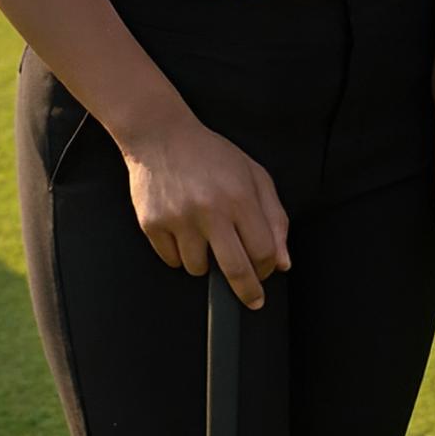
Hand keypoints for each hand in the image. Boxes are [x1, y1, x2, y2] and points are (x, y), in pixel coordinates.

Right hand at [120, 112, 290, 308]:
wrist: (162, 136)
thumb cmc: (212, 156)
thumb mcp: (254, 175)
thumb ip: (275, 218)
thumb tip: (282, 263)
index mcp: (240, 196)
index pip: (263, 251)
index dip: (267, 268)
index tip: (265, 273)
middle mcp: (210, 210)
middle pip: (235, 270)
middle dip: (247, 292)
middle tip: (252, 299)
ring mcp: (178, 219)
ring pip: (198, 269)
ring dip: (206, 261)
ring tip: (204, 234)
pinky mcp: (152, 224)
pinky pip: (172, 260)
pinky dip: (179, 253)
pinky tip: (182, 228)